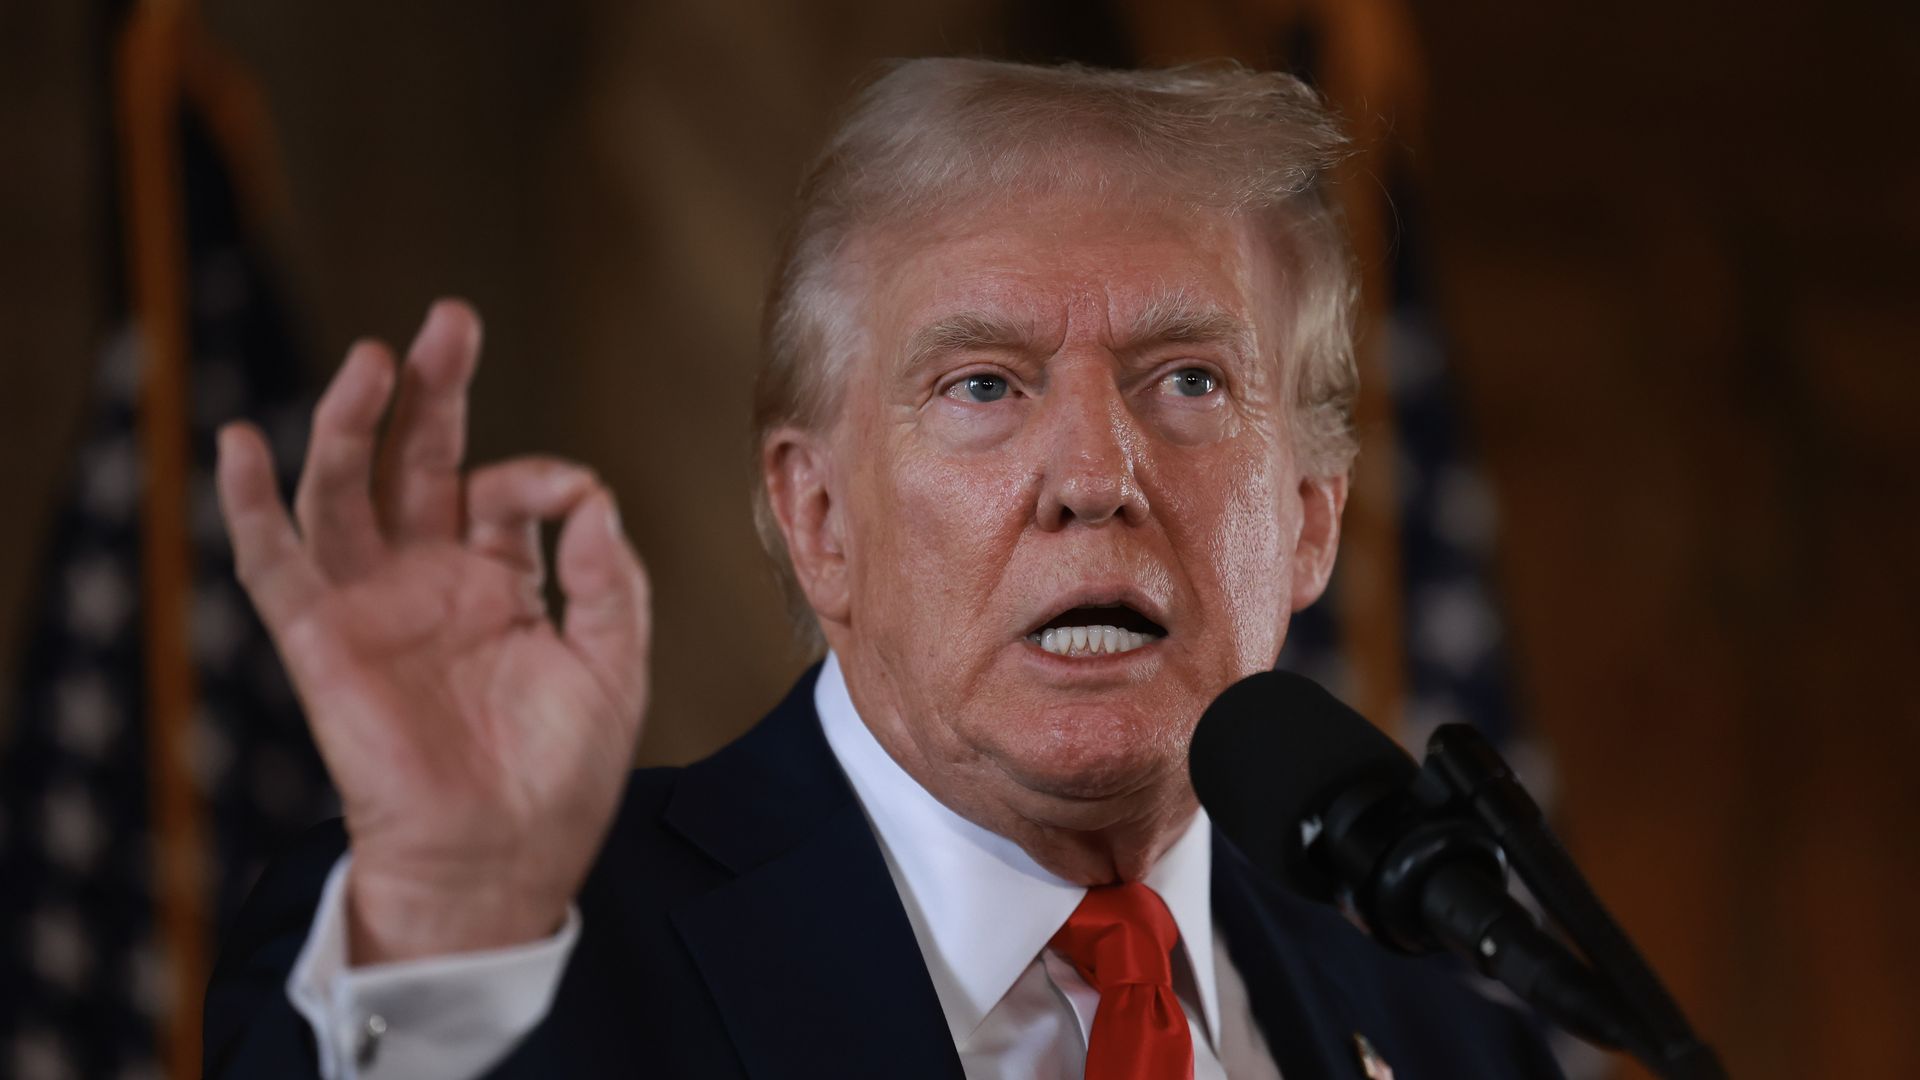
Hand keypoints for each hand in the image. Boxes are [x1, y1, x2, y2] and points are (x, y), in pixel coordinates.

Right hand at [216, 300, 649, 963]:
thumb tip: (592, 494)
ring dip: (350, 422)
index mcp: (499, 579)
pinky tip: (238, 441)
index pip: (505, 492)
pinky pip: (272, 563)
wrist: (502, 859)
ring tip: (372, 361)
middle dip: (431, 389)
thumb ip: (611, 576)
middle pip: (416, 459)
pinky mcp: (321, 638)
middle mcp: (429, 578)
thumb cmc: (561, 774)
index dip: (538, 476)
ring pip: (344, 490)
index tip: (568, 494)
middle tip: (449, 320)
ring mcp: (371, 603)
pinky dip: (248, 503)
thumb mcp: (612, 663)